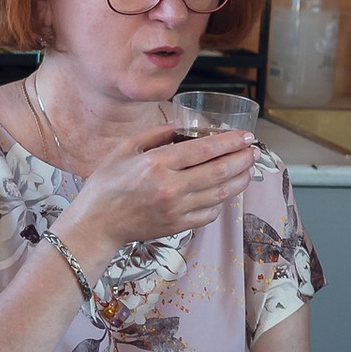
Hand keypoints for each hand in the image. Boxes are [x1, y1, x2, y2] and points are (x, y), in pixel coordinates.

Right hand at [58, 129, 258, 265]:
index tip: (246, 137)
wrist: (96, 224)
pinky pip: (209, 213)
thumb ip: (157, 135)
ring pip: (220, 194)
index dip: (230, 142)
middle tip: (254, 151)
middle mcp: (170, 187)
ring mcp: (176, 209)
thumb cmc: (107, 184)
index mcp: (157, 164)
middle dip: (242, 160)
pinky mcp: (177, 226)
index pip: (204, 150)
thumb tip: (183, 125)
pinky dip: (220, 202)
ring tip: (248, 170)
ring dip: (239, 181)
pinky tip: (224, 193)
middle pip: (219, 172)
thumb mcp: (126, 149)